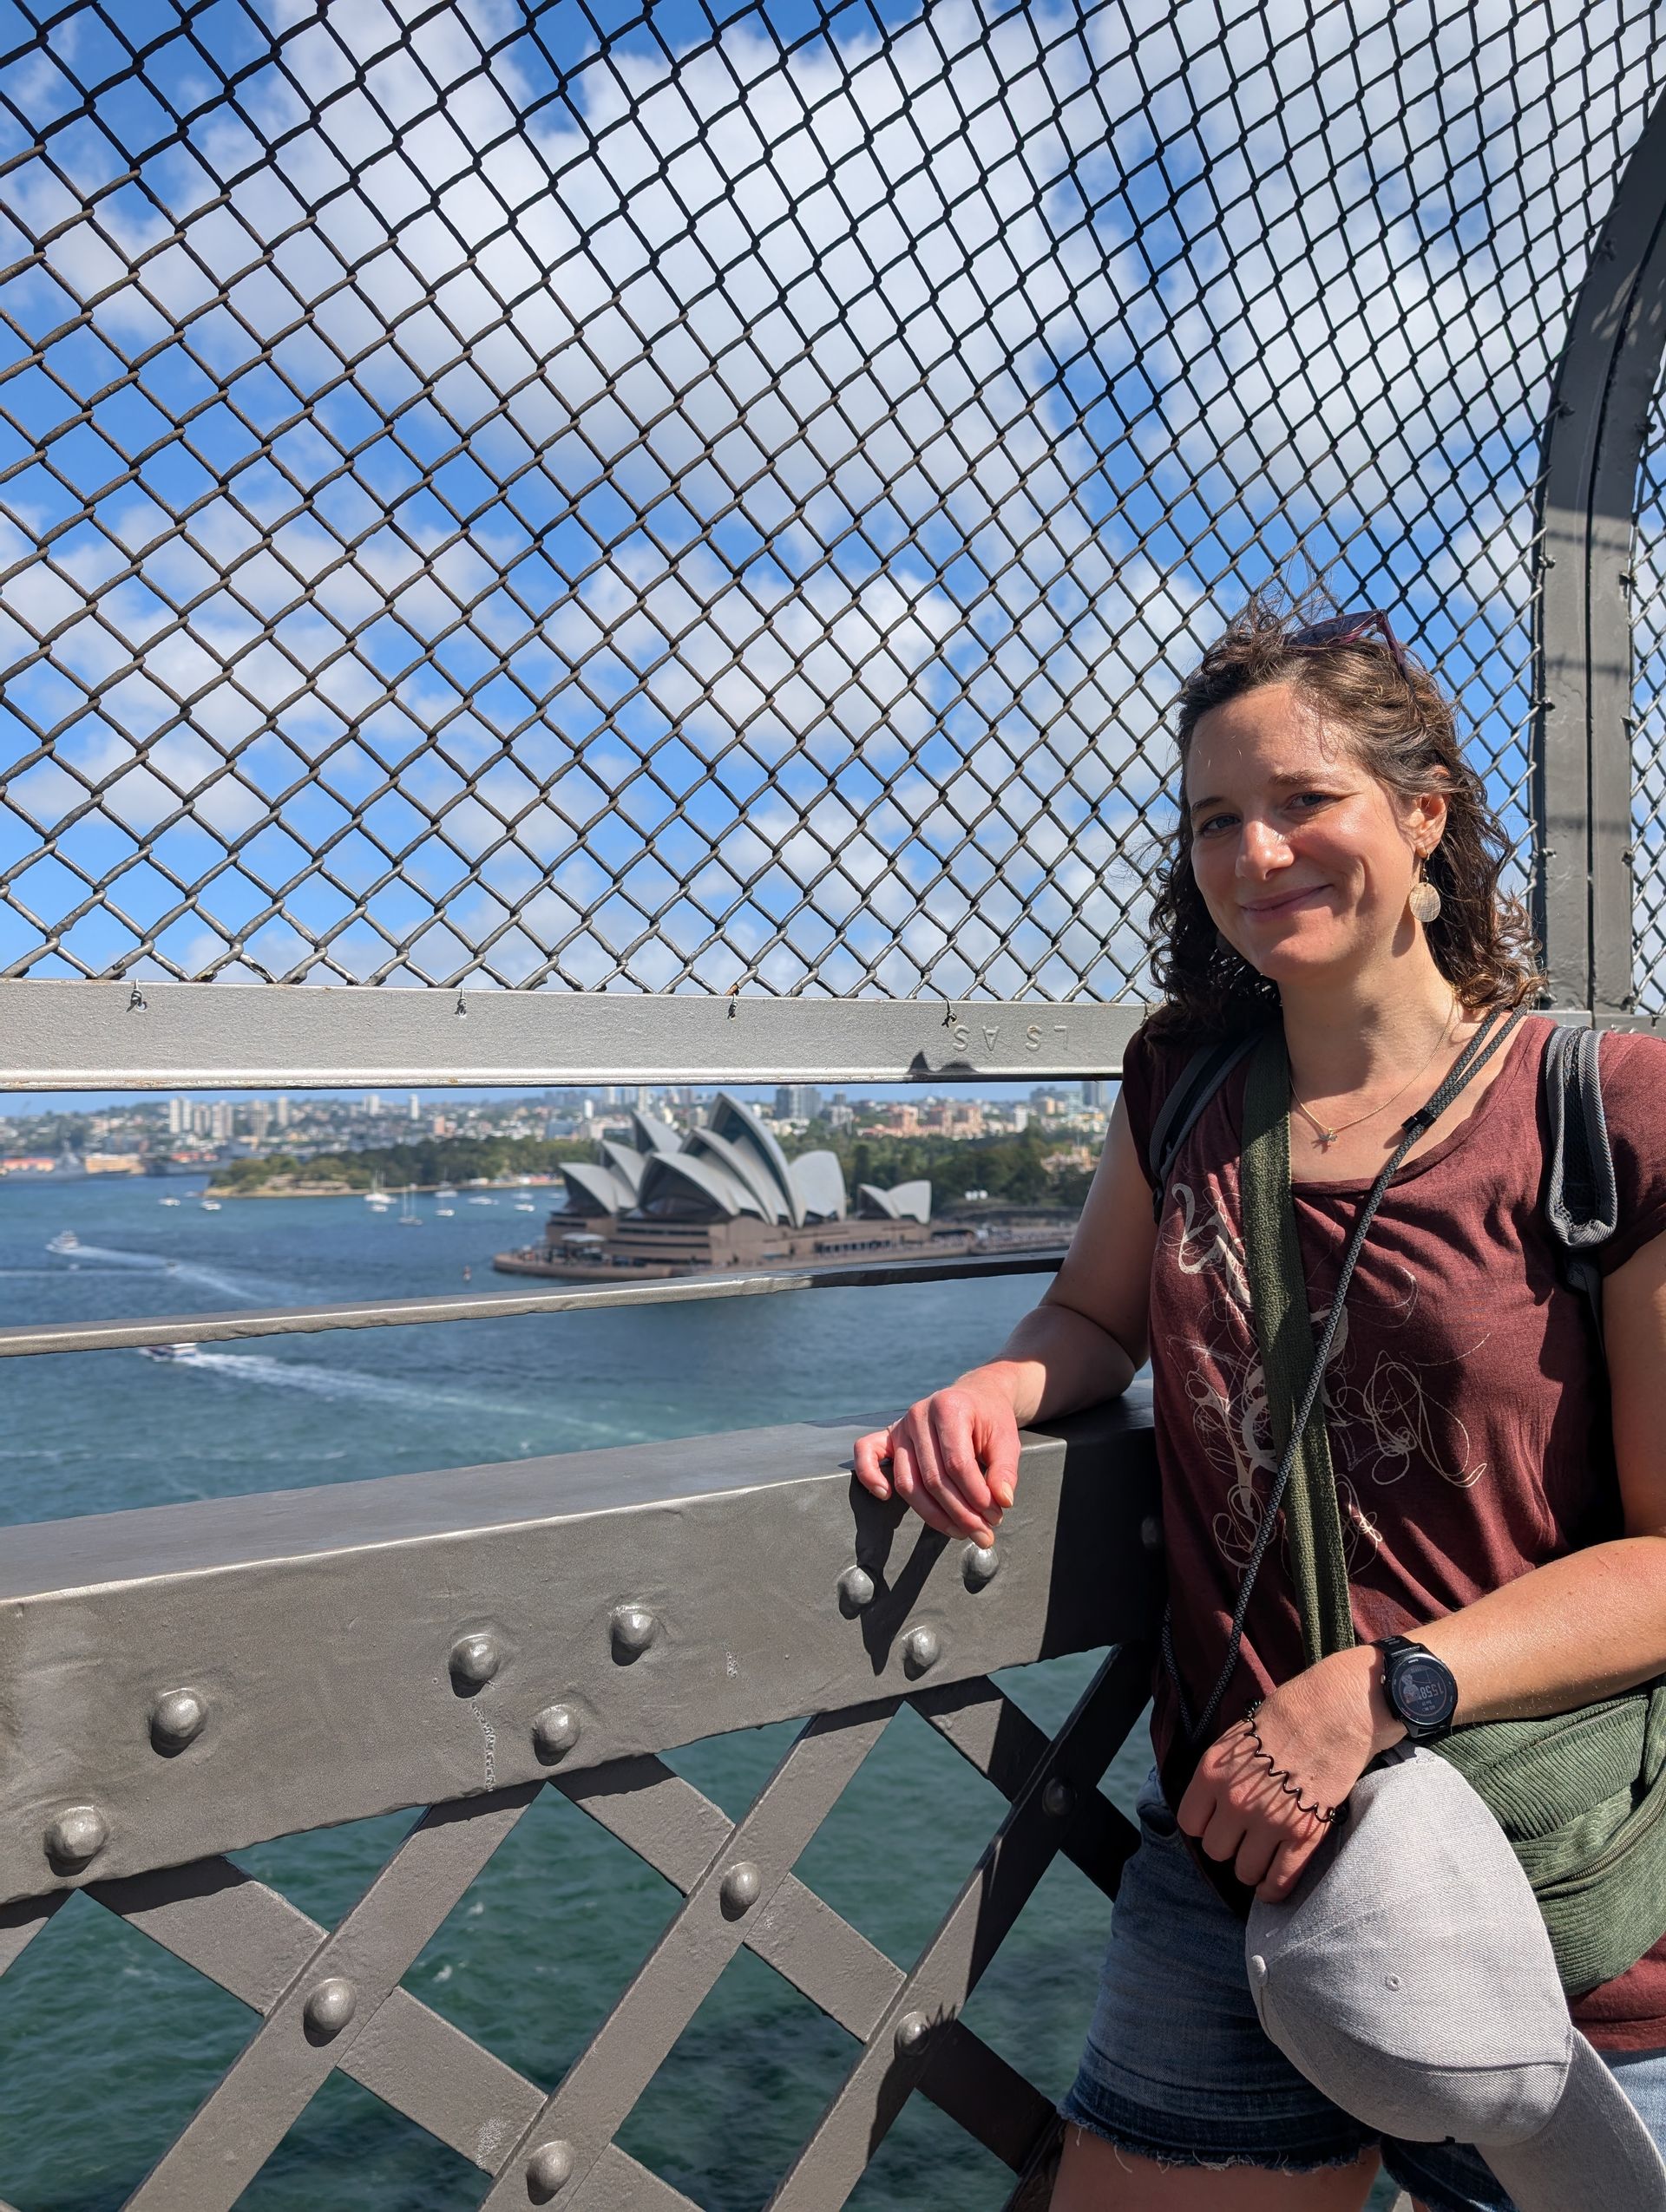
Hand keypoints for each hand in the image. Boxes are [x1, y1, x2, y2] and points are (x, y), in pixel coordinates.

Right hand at [851, 1376, 1020, 1548]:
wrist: (977, 1396)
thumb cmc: (990, 1419)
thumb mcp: (1008, 1439)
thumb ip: (1005, 1470)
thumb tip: (1002, 1501)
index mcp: (949, 1407)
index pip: (957, 1463)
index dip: (975, 1495)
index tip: (994, 1516)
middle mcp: (919, 1414)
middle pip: (932, 1478)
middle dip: (960, 1512)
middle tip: (983, 1533)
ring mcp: (901, 1425)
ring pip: (908, 1481)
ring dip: (933, 1514)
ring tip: (960, 1531)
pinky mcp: (888, 1436)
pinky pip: (866, 1454)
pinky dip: (870, 1477)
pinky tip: (886, 1497)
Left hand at [1175, 1647, 1401, 1902]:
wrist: (1335, 1710)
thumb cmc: (1286, 1716)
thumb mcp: (1236, 1737)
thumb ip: (1221, 1774)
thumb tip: (1213, 1803)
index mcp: (1213, 1772)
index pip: (1190, 1824)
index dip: (1206, 1824)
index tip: (1218, 1821)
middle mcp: (1235, 1801)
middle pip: (1216, 1851)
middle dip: (1230, 1844)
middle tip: (1246, 1834)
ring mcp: (1270, 1821)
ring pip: (1244, 1872)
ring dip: (1253, 1865)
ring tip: (1264, 1852)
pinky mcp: (1304, 1834)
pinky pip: (1279, 1881)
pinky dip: (1275, 1889)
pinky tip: (1275, 1884)